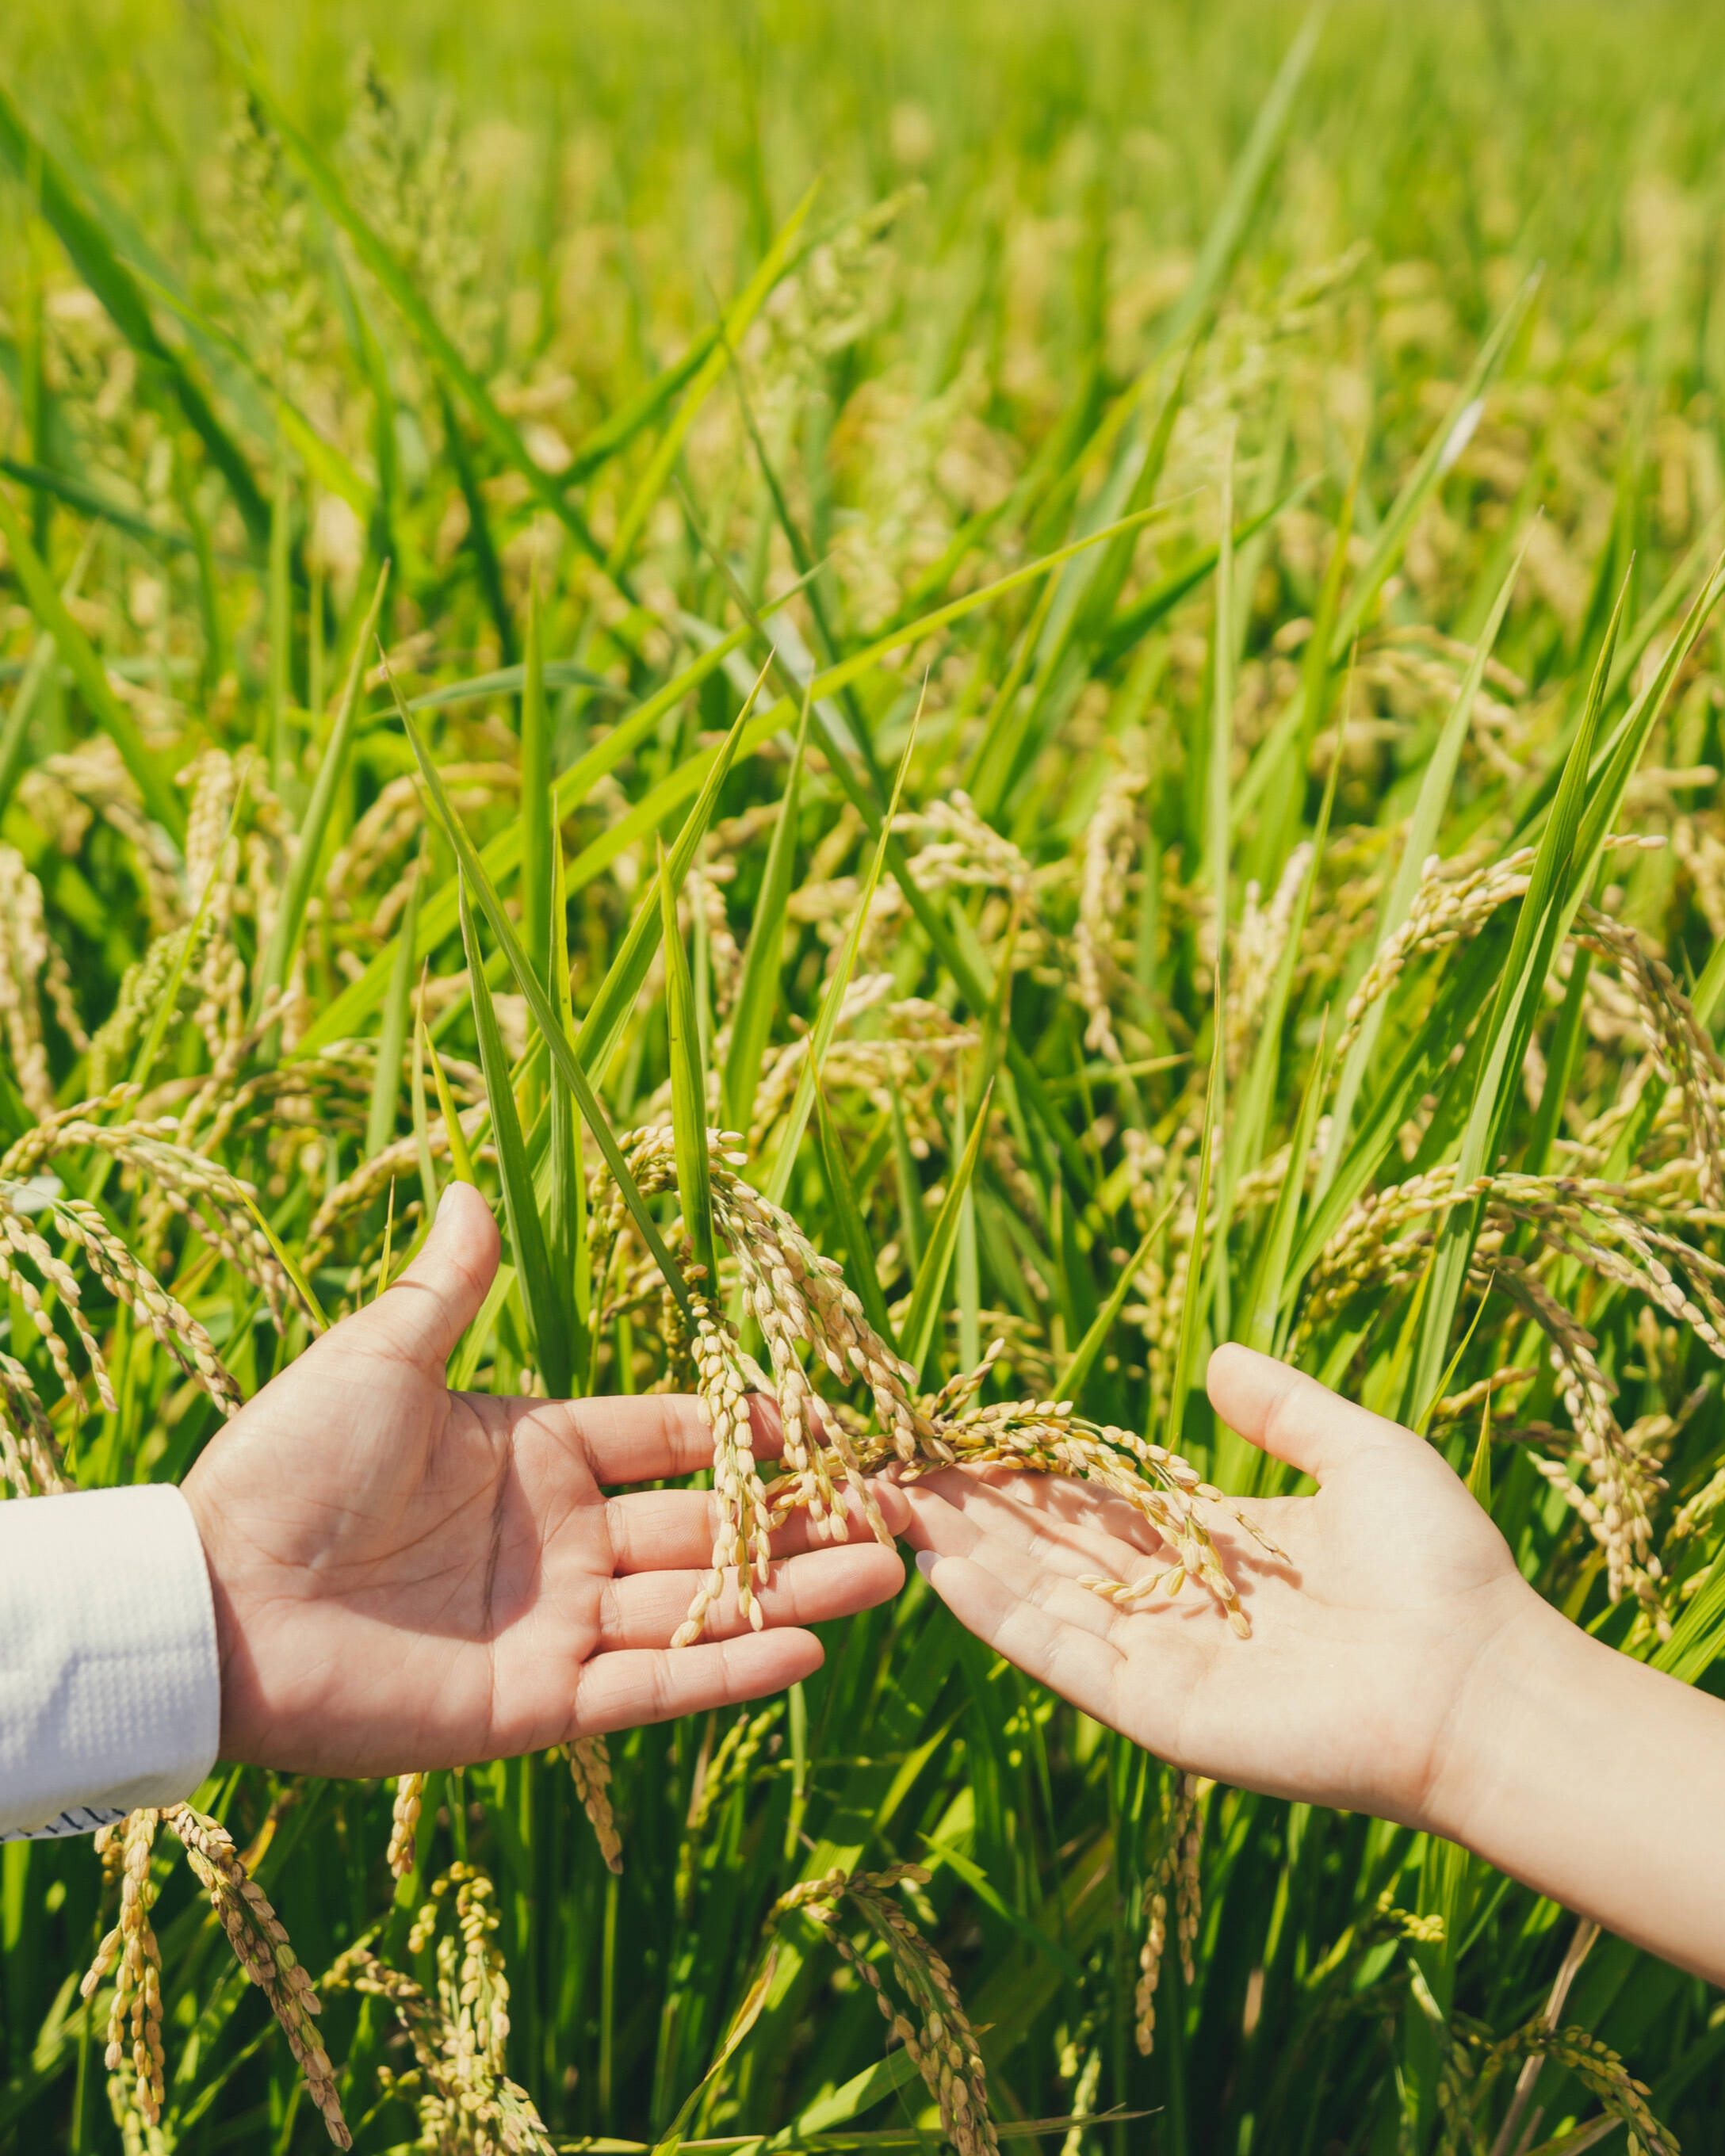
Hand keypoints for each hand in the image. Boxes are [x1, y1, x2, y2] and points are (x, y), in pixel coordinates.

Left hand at [182, 1184, 906, 1777]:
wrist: (216, 1596)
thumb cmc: (288, 1463)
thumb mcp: (380, 1359)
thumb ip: (448, 1287)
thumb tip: (467, 1185)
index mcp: (536, 1452)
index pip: (671, 1438)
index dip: (746, 1431)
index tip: (828, 1424)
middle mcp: (562, 1539)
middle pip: (708, 1526)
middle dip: (800, 1519)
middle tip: (896, 1511)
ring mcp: (556, 1622)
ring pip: (700, 1606)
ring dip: (794, 1591)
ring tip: (889, 1575)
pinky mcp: (537, 1702)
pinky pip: (650, 1684)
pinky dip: (728, 1671)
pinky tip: (809, 1649)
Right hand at [903, 1342, 1539, 1829]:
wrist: (1485, 1678)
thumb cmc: (1443, 1569)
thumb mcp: (1363, 1456)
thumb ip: (1287, 1410)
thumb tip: (1219, 1358)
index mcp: (1219, 1550)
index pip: (1098, 1507)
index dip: (1029, 1474)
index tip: (959, 1439)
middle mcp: (1180, 1608)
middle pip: (1051, 1553)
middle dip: (972, 1512)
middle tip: (886, 1469)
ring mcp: (1166, 1664)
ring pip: (1042, 1601)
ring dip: (967, 1557)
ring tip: (891, 1508)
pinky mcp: (1166, 1714)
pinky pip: (1069, 1661)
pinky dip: (1003, 1621)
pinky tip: (944, 1576)